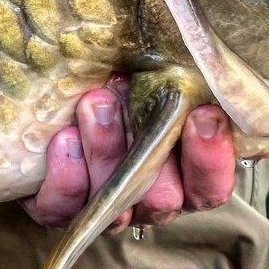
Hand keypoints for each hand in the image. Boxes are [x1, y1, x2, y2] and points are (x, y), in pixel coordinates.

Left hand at [21, 82, 235, 229]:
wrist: (56, 96)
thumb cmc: (120, 85)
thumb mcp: (153, 79)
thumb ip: (173, 81)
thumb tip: (185, 58)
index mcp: (186, 177)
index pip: (211, 186)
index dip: (211, 158)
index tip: (203, 113)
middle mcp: (151, 201)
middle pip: (164, 199)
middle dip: (150, 150)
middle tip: (132, 92)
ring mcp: (107, 211)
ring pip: (116, 207)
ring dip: (105, 152)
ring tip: (94, 103)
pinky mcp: (62, 210)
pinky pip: (64, 209)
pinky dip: (66, 177)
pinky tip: (64, 138)